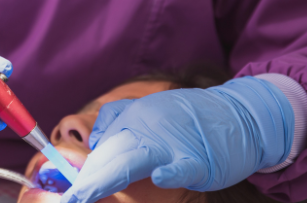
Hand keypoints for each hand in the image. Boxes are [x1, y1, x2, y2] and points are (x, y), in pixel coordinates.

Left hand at [60, 77, 293, 202]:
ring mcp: (173, 144)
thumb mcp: (152, 113)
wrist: (237, 113)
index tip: (68, 193)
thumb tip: (94, 137)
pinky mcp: (199, 158)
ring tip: (86, 193)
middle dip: (89, 180)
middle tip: (71, 198)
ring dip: (109, 176)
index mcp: (135, 120)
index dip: (85, 172)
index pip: (103, 148)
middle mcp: (148, 129)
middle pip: (111, 155)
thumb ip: (121, 121)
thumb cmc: (191, 120)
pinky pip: (181, 166)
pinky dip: (170, 171)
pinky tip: (159, 177)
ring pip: (135, 159)